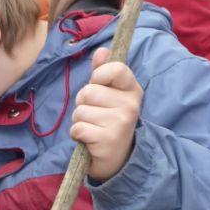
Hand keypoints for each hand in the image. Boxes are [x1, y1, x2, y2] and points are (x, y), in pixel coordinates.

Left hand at [70, 47, 142, 181]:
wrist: (117, 159)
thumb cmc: (109, 123)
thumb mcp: (110, 96)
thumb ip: (103, 74)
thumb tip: (102, 50)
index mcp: (132, 90)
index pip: (115, 69)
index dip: (99, 76)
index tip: (99, 86)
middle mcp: (130, 105)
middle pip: (88, 91)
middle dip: (83, 104)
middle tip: (94, 116)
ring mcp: (120, 123)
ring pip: (80, 111)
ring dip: (79, 121)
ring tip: (92, 128)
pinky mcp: (108, 139)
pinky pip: (78, 128)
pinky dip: (77, 135)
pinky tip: (88, 139)